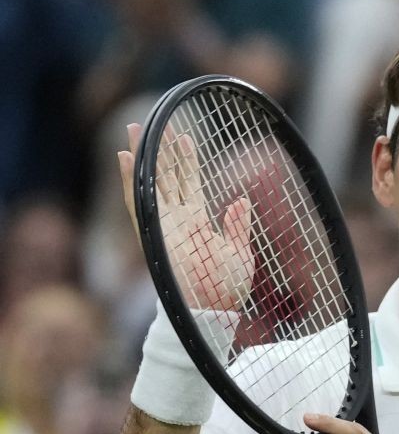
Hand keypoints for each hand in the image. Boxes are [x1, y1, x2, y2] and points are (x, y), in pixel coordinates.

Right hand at [118, 124, 254, 310]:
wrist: (211, 311)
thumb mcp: (240, 253)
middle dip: (162, 150)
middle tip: (158, 122)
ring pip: (148, 183)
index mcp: (196, 223)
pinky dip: (128, 180)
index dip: (186, 161)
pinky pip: (136, 203)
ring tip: (137, 128)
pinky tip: (123, 157)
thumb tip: (238, 200)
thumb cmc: (226, 290)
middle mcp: (176, 221)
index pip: (188, 184)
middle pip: (166, 177)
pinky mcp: (152, 233)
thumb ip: (236, 226)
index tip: (186, 137)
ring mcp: (162, 226)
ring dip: (141, 156)